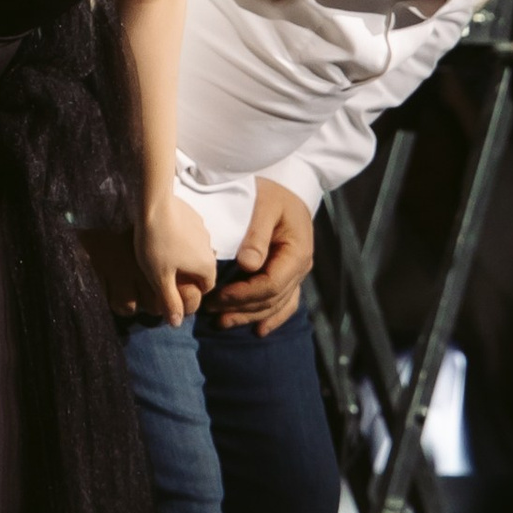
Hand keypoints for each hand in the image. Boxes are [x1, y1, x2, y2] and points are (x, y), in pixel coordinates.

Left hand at [134, 191, 217, 328]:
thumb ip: (170, 301)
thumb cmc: (156, 244)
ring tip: (161, 252)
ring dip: (183, 254)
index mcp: (207, 266)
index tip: (172, 288)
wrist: (154, 204)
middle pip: (201, 269)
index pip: (206, 287)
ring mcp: (203, 229)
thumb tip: (176, 324)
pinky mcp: (194, 215)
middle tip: (163, 271)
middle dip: (186, 273)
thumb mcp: (160, 278)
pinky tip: (163, 235)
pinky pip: (190, 233)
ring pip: (196, 250)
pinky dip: (180, 238)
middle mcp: (210, 248)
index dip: (190, 291)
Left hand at [217, 182, 314, 334]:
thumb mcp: (265, 205)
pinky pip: (285, 302)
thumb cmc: (272, 192)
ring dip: (250, 316)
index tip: (218, 295)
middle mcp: (301, 266)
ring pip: (276, 305)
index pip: (271, 284)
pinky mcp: (290, 273)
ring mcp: (297, 272)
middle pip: (272, 299)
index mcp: (297, 252)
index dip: (244, 294)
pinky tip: (259, 330)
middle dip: (241, 308)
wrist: (289, 182)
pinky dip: (272, 317)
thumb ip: (257, 235)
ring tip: (223, 322)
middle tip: (211, 310)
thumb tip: (248, 265)